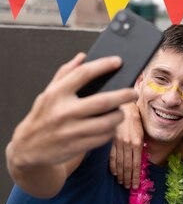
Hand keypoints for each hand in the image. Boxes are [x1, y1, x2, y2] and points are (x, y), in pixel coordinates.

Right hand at [7, 53, 137, 170]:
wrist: (28, 147)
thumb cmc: (43, 115)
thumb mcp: (48, 92)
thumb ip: (65, 73)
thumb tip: (82, 56)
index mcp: (56, 94)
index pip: (83, 74)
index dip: (103, 65)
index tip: (118, 61)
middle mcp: (63, 111)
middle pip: (102, 101)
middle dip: (123, 95)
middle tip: (133, 92)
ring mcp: (70, 131)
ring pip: (107, 123)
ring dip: (119, 116)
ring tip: (121, 112)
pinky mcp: (76, 146)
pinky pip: (102, 138)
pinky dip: (110, 131)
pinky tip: (110, 126)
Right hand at [109, 102, 142, 187]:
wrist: (123, 106)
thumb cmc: (135, 118)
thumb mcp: (142, 131)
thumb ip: (141, 145)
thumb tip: (140, 159)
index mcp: (138, 142)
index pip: (136, 164)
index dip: (136, 176)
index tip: (136, 185)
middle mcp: (128, 144)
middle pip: (127, 166)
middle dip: (128, 178)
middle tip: (129, 187)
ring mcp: (118, 143)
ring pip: (119, 163)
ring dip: (121, 175)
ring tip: (122, 183)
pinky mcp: (110, 141)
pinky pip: (110, 156)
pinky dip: (112, 166)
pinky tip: (114, 173)